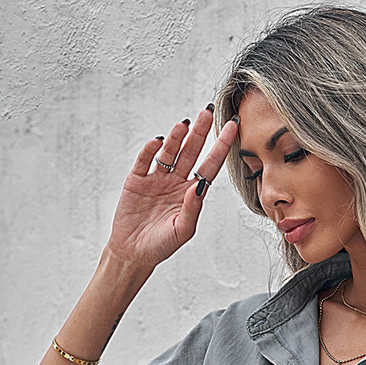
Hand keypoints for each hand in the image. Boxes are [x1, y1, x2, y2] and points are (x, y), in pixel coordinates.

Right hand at [104, 109, 239, 271]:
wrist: (133, 253)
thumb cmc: (161, 245)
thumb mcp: (182, 230)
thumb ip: (193, 208)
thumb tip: (201, 186)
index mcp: (192, 193)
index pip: (210, 165)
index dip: (221, 147)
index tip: (232, 127)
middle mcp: (176, 182)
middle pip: (191, 152)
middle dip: (199, 132)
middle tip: (207, 111)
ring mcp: (157, 179)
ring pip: (169, 153)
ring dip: (177, 138)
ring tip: (185, 124)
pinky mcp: (137, 180)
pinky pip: (145, 161)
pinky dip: (150, 150)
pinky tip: (159, 141)